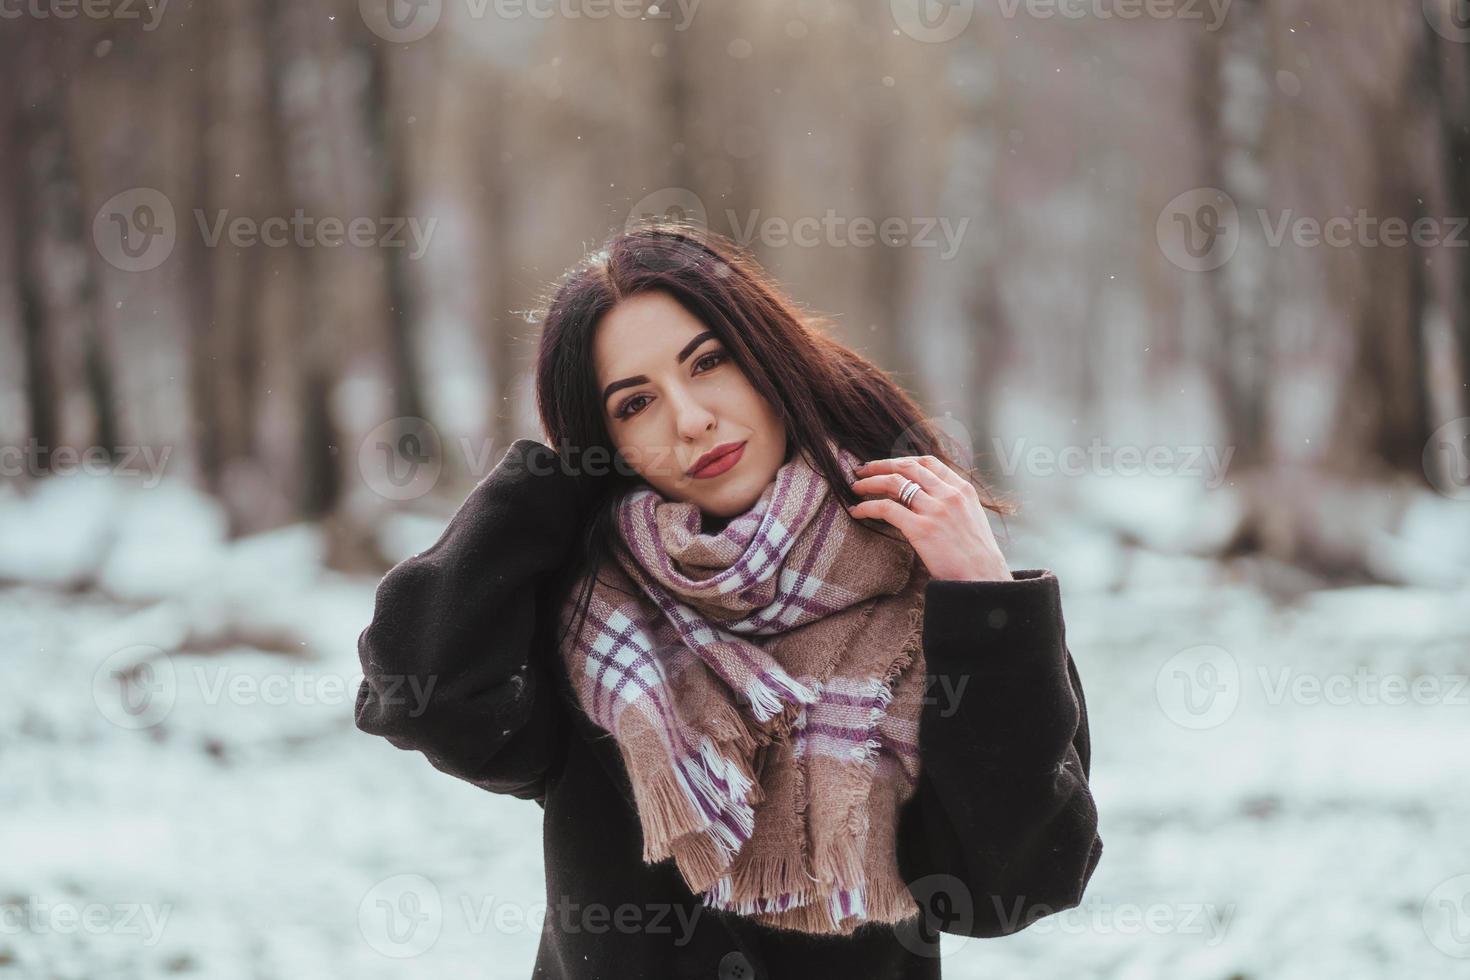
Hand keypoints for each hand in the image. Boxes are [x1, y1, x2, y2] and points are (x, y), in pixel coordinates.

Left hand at [846, 455, 1011, 581]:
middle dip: (880, 465)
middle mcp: (948, 494)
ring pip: (893, 482)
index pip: (928, 462)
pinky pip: (886, 508)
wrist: (985, 579)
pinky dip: (867, 507)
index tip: (886, 465)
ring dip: (870, 482)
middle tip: (862, 469)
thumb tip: (926, 499)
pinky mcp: (921, 529)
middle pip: (907, 467)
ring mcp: (935, 510)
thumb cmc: (976, 556)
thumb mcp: (971, 518)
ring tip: (856, 487)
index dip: (902, 460)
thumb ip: (952, 504)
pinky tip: (857, 511)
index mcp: (962, 489)